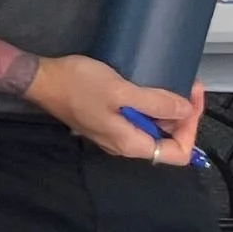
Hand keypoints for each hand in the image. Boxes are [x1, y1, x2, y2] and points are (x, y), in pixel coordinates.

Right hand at [25, 53, 203, 163]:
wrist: (40, 79)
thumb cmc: (77, 85)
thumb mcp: (121, 90)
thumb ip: (156, 103)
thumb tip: (186, 110)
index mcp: (130, 143)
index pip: (178, 153)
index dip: (192, 129)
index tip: (191, 100)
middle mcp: (124, 145)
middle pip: (167, 141)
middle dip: (182, 115)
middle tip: (186, 86)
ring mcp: (114, 134)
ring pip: (153, 129)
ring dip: (166, 109)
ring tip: (171, 83)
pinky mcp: (107, 121)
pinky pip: (138, 120)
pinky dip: (150, 106)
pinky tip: (149, 87)